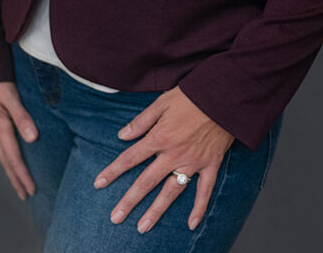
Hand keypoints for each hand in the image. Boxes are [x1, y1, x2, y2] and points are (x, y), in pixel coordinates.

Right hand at [0, 81, 38, 199]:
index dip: (22, 176)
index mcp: (0, 127)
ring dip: (11, 170)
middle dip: (16, 179)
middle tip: (26, 195)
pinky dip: (7, 157)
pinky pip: (1, 146)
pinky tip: (11, 156)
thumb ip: (22, 116)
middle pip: (6, 162)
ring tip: (18, 182)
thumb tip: (33, 139)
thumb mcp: (10, 96)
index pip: (14, 158)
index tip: (31, 190)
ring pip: (2, 155)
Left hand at [93, 85, 234, 233]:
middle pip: (147, 181)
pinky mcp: (210, 165)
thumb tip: (122, 136)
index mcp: (160, 137)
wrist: (223, 96)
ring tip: (142, 227)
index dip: (114, 170)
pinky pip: (204, 190)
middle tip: (115, 217)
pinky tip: (192, 224)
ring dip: (156, 211)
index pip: (131, 157)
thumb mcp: (162, 102)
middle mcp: (174, 154)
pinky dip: (199, 208)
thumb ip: (142, 121)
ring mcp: (193, 162)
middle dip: (129, 200)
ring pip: (171, 192)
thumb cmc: (192, 95)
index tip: (99, 183)